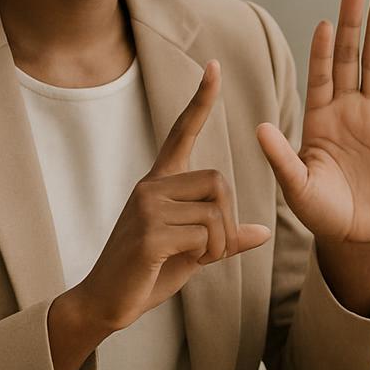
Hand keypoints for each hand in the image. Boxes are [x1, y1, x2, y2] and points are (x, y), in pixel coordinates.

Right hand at [70, 60, 272, 334]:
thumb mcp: (193, 250)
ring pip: (215, 212)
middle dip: (227, 220)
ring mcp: (147, 207)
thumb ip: (223, 236)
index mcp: (159, 183)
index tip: (213, 66)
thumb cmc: (149, 272)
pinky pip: (204, 235)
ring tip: (196, 259)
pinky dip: (208, 254)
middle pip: (219, 181)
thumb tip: (262, 232)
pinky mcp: (148, 234)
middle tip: (211, 248)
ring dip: (219, 243)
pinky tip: (185, 264)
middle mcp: (151, 186)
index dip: (199, 101)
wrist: (107, 302)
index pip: (181, 132)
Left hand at [255, 0, 369, 248]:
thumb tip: (259, 128)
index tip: (327, 23)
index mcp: (317, 117)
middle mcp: (344, 108)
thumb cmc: (319, 210)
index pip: (321, 73)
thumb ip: (281, 156)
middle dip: (352, 21)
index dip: (324, 49)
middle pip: (350, 55)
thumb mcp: (295, 184)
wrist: (353, 232)